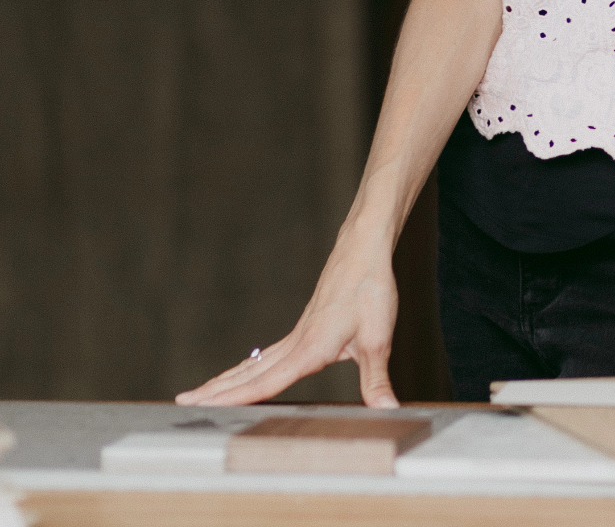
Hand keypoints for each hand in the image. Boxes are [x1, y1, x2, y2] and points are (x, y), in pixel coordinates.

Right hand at [176, 226, 400, 407]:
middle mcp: (296, 343)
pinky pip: (269, 354)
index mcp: (309, 350)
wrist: (364, 248)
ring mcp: (298, 333)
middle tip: (180, 403)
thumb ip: (377, 380)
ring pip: (255, 363)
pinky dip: (248, 367)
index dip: (234, 399)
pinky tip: (245, 372)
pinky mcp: (305, 326)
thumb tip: (387, 412)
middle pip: (248, 374)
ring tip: (198, 393)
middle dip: (215, 391)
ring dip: (226, 379)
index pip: (265, 383)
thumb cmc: (371, 289)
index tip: (203, 409)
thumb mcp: (379, 339)